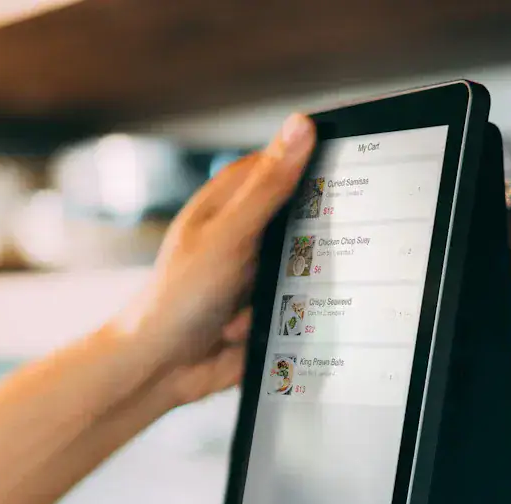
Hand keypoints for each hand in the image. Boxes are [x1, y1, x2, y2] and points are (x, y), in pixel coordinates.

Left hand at [116, 113, 315, 404]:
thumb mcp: (228, 236)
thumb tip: (300, 127)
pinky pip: (301, 305)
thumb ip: (268, 186)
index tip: (350, 164)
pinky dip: (290, 317)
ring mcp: (255, 273)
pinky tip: (258, 328)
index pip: (281, 164)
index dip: (315, 162)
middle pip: (302, 217)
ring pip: (307, 265)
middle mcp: (243, 234)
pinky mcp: (265, 310)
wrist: (160, 370)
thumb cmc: (176, 298)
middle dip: (313, 237)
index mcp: (227, 204)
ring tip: (252, 303)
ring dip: (297, 286)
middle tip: (304, 252)